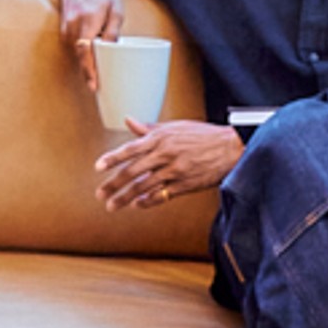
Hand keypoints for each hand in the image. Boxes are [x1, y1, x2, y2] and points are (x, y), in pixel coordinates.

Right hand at [41, 0, 118, 83]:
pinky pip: (75, 48)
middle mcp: (73, 25)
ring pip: (78, 53)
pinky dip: (83, 54)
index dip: (89, 69)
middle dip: (89, 73)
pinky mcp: (63, 32)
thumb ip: (113, 29)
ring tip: (98, 72)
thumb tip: (114, 50)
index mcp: (87, 19)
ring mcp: (65, 29)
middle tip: (98, 87)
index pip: (85, 49)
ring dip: (88, 63)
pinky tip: (92, 57)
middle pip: (81, 56)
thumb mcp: (115, 8)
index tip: (93, 85)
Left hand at [94, 117, 240, 211]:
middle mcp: (165, 154)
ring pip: (144, 186)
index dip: (113, 158)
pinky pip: (161, 195)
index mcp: (161, 137)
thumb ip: (149, 128)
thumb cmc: (202, 135)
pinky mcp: (185, 184)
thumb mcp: (175, 126)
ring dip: (126, 198)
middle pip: (133, 171)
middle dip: (114, 184)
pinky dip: (147, 201)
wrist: (230, 147)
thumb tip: (128, 121)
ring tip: (112, 206)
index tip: (98, 168)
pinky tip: (137, 205)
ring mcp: (175, 171)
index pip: (130, 149)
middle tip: (100, 194)